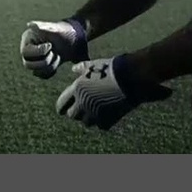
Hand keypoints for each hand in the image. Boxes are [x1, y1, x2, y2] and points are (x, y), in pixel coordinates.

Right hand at [20, 18, 88, 78]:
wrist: (73, 39)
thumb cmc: (63, 31)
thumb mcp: (54, 28)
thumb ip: (42, 26)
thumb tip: (30, 24)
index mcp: (27, 40)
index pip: (25, 52)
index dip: (39, 51)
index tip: (51, 45)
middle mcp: (28, 50)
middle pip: (28, 64)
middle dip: (45, 60)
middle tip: (55, 53)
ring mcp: (33, 60)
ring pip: (36, 71)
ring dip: (50, 65)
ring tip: (58, 56)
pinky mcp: (41, 67)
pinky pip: (42, 75)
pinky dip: (51, 71)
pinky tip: (56, 61)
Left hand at [55, 56, 171, 130]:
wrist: (130, 78)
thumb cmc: (110, 69)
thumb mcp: (93, 65)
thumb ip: (81, 68)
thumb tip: (73, 69)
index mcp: (76, 89)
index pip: (61, 104)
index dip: (61, 107)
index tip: (61, 110)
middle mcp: (83, 103)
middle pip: (72, 115)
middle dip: (75, 112)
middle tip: (79, 108)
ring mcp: (95, 113)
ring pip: (86, 122)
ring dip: (88, 117)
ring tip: (93, 110)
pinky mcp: (108, 120)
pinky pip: (100, 125)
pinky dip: (101, 121)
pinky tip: (105, 113)